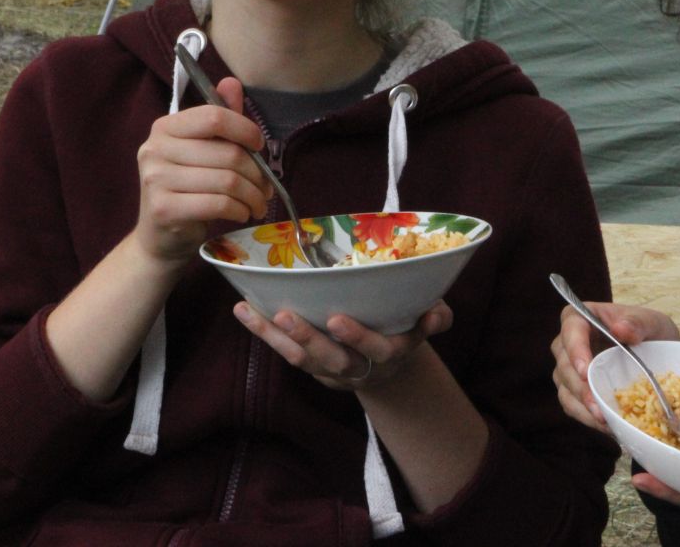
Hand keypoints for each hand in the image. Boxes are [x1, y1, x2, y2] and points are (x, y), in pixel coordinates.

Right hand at [133, 76, 270, 264]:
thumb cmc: (189, 188)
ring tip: (258, 203)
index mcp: (165, 127)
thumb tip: (231, 83)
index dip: (245, 130)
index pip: (214, 117)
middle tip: (266, 188)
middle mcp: (154, 149)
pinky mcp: (163, 208)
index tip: (260, 146)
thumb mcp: (205, 150)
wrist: (160, 235)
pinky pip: (218, 203)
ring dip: (253, 196)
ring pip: (227, 180)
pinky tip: (241, 213)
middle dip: (257, 174)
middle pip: (227, 153)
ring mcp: (155, 179)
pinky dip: (239, 210)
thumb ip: (220, 119)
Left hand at [234, 299, 452, 390]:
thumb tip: (436, 314)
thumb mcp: (426, 323)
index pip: (375, 350)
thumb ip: (435, 318)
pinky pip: (284, 351)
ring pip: (300, 358)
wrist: (387, 369)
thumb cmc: (406, 329)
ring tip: (250, 311)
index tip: (337, 320)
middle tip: (287, 316)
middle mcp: (356, 366)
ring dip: (274, 336)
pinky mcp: (310, 365)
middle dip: (308, 338)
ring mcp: (329, 369)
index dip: (358, 338)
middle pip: (330, 359)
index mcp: (388, 353)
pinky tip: (243, 310)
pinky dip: (263, 332)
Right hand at [550, 301, 679, 430]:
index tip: (585, 370)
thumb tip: (619, 328)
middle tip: (598, 405)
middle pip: (564, 363)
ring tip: (604, 420)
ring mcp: (570, 369)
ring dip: (583, 406)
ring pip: (565, 388)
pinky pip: (573, 406)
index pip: (571, 326)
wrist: (661, 358)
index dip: (574, 348)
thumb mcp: (653, 324)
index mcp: (585, 317)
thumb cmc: (652, 334)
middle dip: (580, 387)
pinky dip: (587, 417)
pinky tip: (605, 425)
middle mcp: (571, 342)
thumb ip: (638, 324)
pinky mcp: (576, 391)